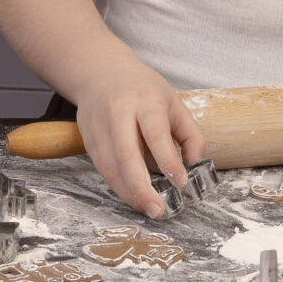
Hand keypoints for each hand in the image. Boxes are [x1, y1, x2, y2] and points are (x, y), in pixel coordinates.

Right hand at [70, 58, 205, 216]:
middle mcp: (119, 113)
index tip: (180, 182)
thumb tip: (194, 162)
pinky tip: (133, 196)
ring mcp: (99, 127)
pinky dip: (118, 187)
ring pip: (111, 167)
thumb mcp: (174, 101)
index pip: (156, 134)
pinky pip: (102, 169)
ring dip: (129, 193)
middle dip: (142, 187)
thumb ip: (190, 132)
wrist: (101, 72)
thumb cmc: (142, 89)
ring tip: (147, 208)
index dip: (168, 161)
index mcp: (145, 101)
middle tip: (157, 209)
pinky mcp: (88, 140)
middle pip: (127, 155)